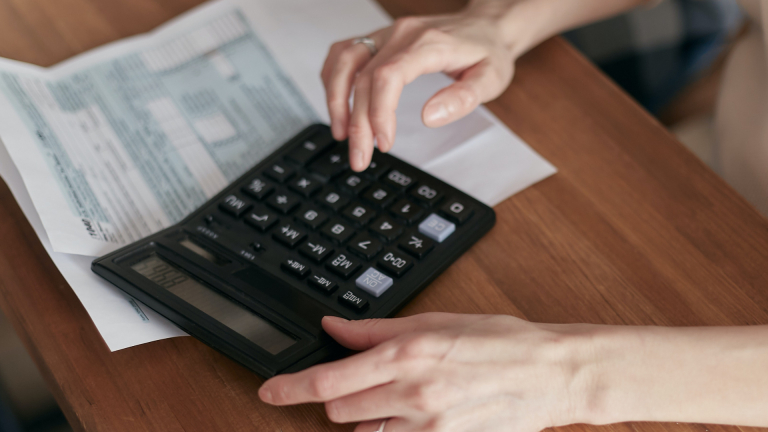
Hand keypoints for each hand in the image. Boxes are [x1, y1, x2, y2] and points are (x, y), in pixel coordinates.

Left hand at [259, 313, 596, 431]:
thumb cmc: (499, 340)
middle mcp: (412, 394)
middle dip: (337, 396)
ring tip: (393, 397)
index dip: (291, 388)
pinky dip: (391, 431)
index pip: (329, 379)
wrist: (548, 373)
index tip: (270, 390)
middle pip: (339, 410)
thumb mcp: (434, 321)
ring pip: (365, 431)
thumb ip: (375, 331)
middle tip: (360, 380)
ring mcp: (428, 427)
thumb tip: (334, 328)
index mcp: (406, 354)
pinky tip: (410, 416)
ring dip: (365, 416)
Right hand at [321, 2, 520, 170]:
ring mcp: (387, 34)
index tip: (383, 143)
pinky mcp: (379, 39)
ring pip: (344, 61)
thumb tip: (430, 118)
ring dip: (335, 99)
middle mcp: (402, 34)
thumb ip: (462, 98)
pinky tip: (337, 104)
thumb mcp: (491, 79)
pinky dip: (333, 79)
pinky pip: (344, 52)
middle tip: (359, 156)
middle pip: (363, 76)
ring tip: (341, 133)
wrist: (486, 26)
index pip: (388, 76)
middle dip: (356, 122)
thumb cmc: (488, 52)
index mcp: (429, 43)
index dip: (378, 112)